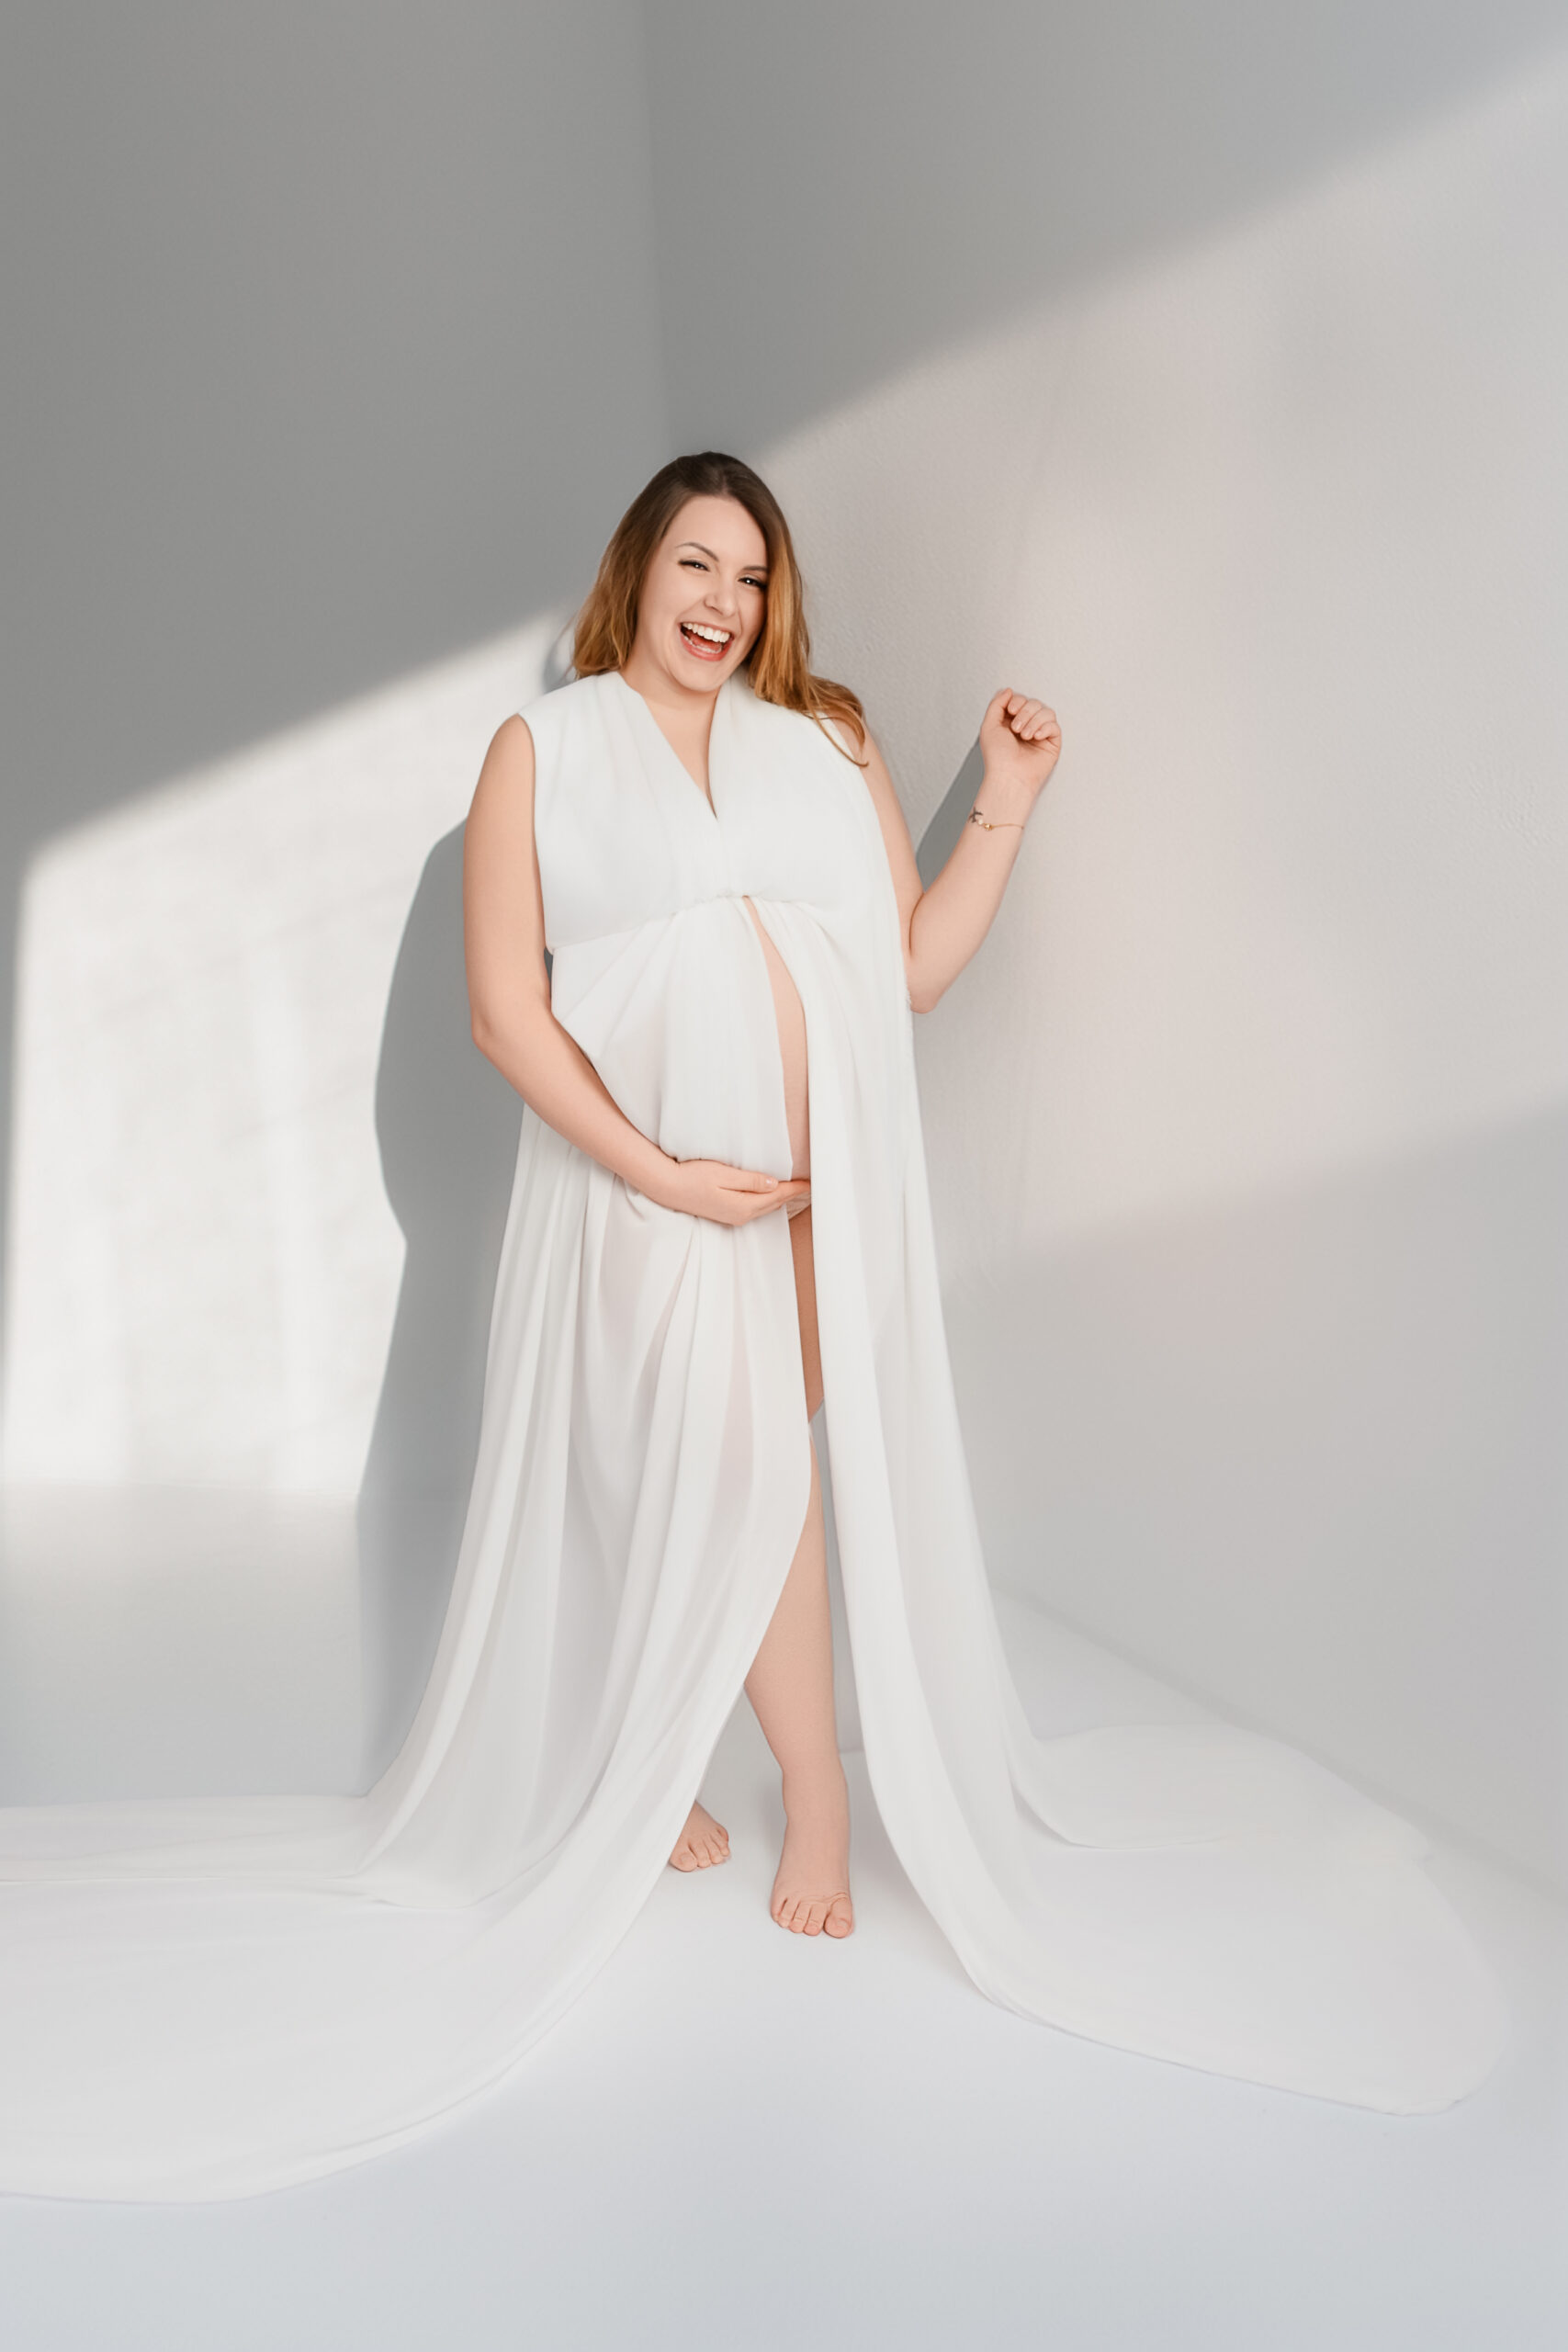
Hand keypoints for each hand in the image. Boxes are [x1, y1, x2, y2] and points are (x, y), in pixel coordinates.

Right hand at [652, 1157, 810, 1226]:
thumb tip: (775, 1184)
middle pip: (774, 1204)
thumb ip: (750, 1181)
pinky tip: (772, 1196)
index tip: (810, 1182)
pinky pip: (756, 1209)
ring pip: (766, 1208)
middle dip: (793, 1195)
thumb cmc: (693, 1177)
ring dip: (781, 1199)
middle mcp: (741, 1215)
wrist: (668, 1188)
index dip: (795, 1188)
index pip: (777, 1196)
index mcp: (743, 1205)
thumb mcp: (724, 1175)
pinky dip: (768, 1202)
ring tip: (796, 1190)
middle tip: (810, 1186)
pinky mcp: (727, 1214)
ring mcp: (734, 1217)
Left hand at [977, 688, 1060, 810]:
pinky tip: (1036, 737)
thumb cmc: (997, 758)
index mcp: (1011, 722)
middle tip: (1015, 728)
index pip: (1021, 700)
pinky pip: (1054, 725)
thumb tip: (1008, 691)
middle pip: (1034, 703)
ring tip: (1024, 735)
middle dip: (1025, 712)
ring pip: (1046, 712)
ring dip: (1034, 721)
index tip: (1011, 710)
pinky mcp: (1051, 743)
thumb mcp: (988, 725)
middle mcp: (1026, 726)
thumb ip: (996, 704)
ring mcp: (1040, 734)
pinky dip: (1045, 728)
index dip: (1017, 701)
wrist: (1008, 776)